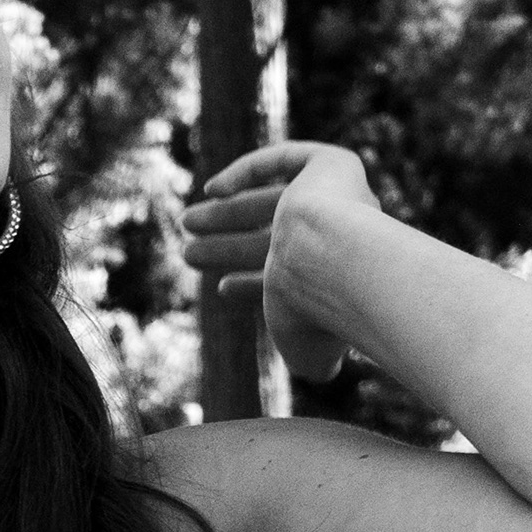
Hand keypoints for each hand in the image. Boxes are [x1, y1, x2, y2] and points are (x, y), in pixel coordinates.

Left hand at [179, 141, 379, 383]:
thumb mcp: (309, 351)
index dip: (254, 283)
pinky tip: (212, 189)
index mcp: (339, 278)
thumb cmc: (319, 310)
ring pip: (272, 203)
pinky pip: (286, 158)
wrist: (339, 262)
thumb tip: (321, 373)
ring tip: (185, 225)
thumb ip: (311, 359)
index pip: (293, 278)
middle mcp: (345, 235)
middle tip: (187, 254)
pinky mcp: (334, 164)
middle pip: (275, 238)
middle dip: (228, 247)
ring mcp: (343, 198)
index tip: (219, 288)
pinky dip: (248, 171)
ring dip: (225, 216)